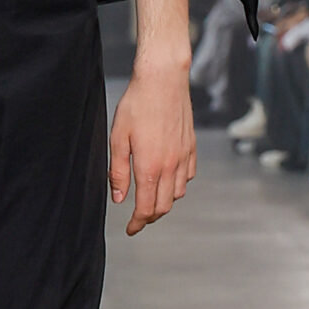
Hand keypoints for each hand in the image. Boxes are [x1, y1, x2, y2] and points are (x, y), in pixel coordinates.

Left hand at [110, 59, 195, 234]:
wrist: (163, 79)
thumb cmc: (137, 105)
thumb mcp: (118, 138)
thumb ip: (118, 171)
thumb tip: (119, 199)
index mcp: (150, 167)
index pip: (146, 208)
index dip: (138, 223)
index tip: (131, 229)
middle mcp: (171, 166)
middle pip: (164, 206)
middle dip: (150, 217)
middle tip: (138, 218)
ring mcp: (184, 156)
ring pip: (178, 193)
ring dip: (164, 202)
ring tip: (150, 198)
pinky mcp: (191, 146)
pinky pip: (188, 175)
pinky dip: (178, 184)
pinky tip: (167, 178)